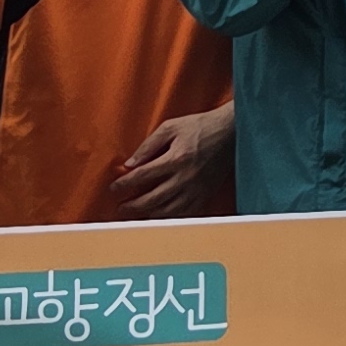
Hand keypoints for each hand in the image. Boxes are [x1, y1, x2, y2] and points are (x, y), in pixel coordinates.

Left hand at [113, 104, 233, 217]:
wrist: (231, 132)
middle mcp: (185, 178)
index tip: (114, 188)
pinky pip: (185, 214)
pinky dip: (170, 219)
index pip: (142, 176)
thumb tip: (130, 163)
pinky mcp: (205, 195)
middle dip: (132, 206)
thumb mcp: (171, 127)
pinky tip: (160, 218)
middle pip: (152, 199)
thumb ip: (148, 145)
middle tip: (120, 208)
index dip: (124, 184)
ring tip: (135, 217)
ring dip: (148, 216)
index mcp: (175, 159)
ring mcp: (196, 189)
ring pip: (168, 211)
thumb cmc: (200, 126)